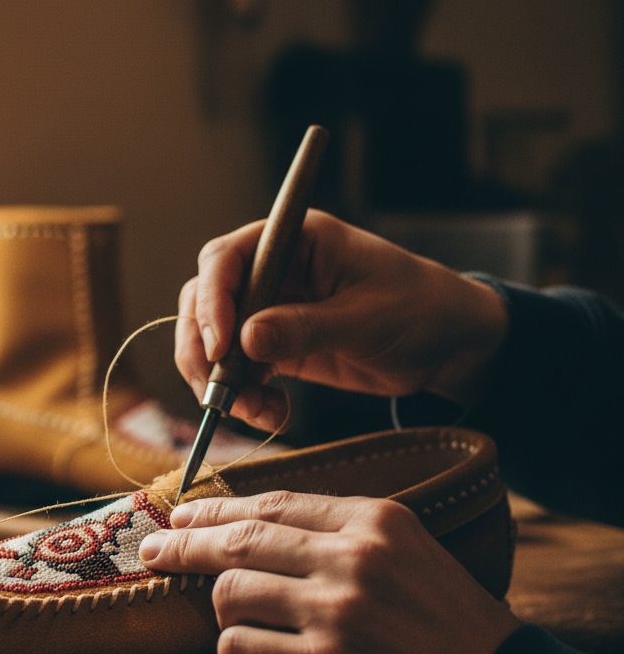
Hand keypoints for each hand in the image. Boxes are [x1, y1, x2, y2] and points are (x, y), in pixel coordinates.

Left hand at [139, 491, 519, 653]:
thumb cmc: (450, 626)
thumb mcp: (409, 552)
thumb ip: (339, 534)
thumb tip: (254, 526)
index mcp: (375, 521)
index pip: (272, 502)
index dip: (217, 507)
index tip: (183, 512)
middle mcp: (353, 559)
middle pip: (239, 540)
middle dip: (184, 544)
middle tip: (153, 548)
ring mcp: (338, 614)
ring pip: (231, 595)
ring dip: (223, 611)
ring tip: (237, 622)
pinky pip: (240, 651)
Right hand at [175, 210, 508, 430]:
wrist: (450, 346)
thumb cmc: (421, 309)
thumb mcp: (366, 319)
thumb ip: (305, 328)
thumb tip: (244, 340)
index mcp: (295, 240)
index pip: (226, 258)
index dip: (213, 299)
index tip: (221, 346)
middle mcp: (274, 269)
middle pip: (205, 298)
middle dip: (203, 347)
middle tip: (218, 390)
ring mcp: (271, 308)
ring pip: (214, 338)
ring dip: (221, 378)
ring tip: (253, 410)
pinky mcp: (275, 345)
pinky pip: (239, 368)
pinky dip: (244, 394)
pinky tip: (270, 412)